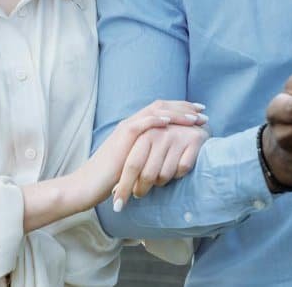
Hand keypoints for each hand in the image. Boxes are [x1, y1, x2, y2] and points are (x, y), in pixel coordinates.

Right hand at [75, 100, 205, 210]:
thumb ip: (150, 157)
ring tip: (195, 117)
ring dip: (177, 113)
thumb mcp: (137, 164)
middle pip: (161, 106)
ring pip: (155, 111)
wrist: (88, 185)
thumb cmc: (112, 179)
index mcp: (136, 129)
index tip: (199, 114)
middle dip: (184, 107)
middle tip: (203, 111)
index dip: (181, 110)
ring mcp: (126, 129)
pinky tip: (170, 121)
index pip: (162, 111)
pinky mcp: (121, 138)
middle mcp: (132, 124)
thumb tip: (170, 160)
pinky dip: (156, 120)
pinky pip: (141, 123)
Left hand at [112, 124, 209, 206]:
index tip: (117, 207)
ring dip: (161, 181)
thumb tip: (115, 191)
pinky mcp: (194, 140)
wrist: (192, 120)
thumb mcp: (144, 143)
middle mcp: (160, 133)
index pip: (132, 166)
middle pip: (148, 174)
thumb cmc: (162, 137)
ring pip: (165, 175)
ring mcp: (178, 136)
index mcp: (144, 133)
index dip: (124, 188)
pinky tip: (177, 166)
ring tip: (159, 175)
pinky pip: (182, 170)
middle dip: (141, 189)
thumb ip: (131, 162)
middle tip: (139, 194)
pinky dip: (178, 173)